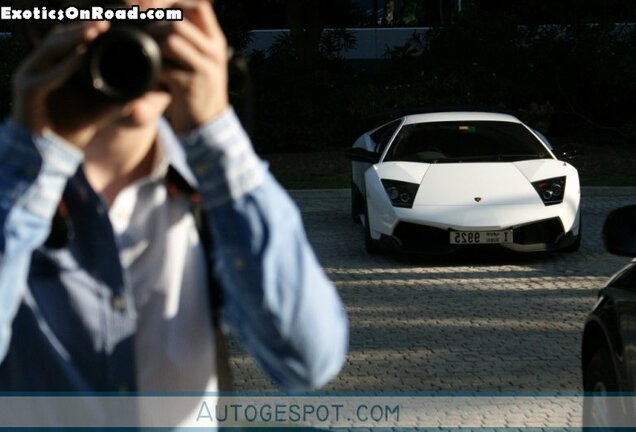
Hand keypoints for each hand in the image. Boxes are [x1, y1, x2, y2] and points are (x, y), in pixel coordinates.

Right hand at [11, 21, 129, 147]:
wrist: (48, 154)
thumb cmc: (71, 130)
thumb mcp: (100, 111)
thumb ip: (119, 101)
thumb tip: (146, 93)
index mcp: (56, 66)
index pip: (71, 38)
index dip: (88, 28)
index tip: (112, 23)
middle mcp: (40, 66)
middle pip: (60, 36)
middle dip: (83, 27)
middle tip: (106, 21)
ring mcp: (30, 76)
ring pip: (51, 48)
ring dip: (74, 38)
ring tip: (96, 30)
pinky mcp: (26, 91)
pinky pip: (46, 75)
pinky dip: (64, 65)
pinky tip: (80, 58)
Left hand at [152, 0, 229, 133]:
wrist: (208, 125)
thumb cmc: (198, 90)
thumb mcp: (202, 60)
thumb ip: (190, 39)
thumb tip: (160, 13)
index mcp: (216, 42)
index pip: (199, 8)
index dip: (174, 7)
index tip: (156, 17)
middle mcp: (213, 52)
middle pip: (178, 22)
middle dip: (154, 28)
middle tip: (144, 40)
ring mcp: (204, 69)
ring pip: (171, 41)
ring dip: (151, 47)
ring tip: (145, 57)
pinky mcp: (191, 86)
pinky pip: (163, 68)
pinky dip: (150, 71)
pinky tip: (148, 78)